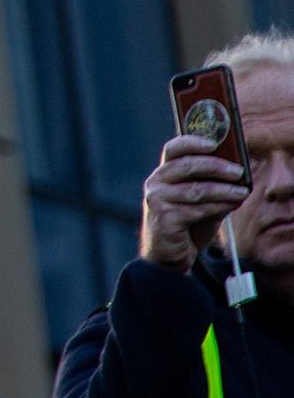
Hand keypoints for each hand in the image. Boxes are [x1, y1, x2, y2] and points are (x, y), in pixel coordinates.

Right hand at [141, 134, 249, 270]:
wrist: (168, 256)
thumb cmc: (185, 225)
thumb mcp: (200, 202)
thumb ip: (212, 188)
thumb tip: (238, 177)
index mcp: (163, 174)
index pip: (173, 149)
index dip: (192, 142)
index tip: (214, 143)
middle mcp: (156, 183)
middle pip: (186, 165)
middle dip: (215, 166)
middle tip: (238, 171)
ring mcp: (157, 200)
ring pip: (196, 189)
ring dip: (223, 190)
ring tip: (242, 192)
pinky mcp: (164, 218)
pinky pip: (197, 209)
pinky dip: (218, 206)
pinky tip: (231, 205)